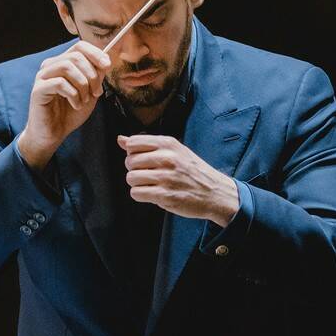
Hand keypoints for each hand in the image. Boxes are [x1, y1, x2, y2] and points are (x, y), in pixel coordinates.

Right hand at [18, 40, 111, 170]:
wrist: (54, 134)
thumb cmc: (70, 113)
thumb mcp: (90, 92)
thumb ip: (96, 76)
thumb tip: (105, 61)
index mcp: (63, 63)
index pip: (79, 46)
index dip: (96, 53)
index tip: (107, 66)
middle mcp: (50, 66)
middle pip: (76, 56)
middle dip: (92, 74)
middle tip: (96, 93)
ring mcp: (42, 77)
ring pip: (68, 67)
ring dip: (83, 85)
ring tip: (84, 100)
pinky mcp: (38, 90)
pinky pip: (60, 83)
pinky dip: (73, 94)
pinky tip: (75, 105)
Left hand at [119, 134, 240, 225]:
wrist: (214, 192)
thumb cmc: (192, 171)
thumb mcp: (174, 151)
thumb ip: (146, 145)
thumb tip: (121, 139)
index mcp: (168, 144)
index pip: (133, 143)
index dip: (133, 153)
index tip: (143, 160)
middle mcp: (167, 158)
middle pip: (129, 162)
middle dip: (134, 170)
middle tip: (148, 175)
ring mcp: (166, 177)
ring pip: (131, 178)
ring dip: (137, 184)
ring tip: (151, 184)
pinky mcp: (165, 196)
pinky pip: (136, 193)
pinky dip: (141, 195)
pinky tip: (152, 193)